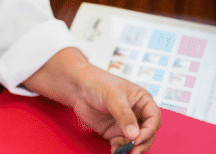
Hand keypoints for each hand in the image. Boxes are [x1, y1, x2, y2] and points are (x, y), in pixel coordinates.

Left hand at [22, 48, 160, 153]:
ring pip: (136, 142)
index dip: (149, 130)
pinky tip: (113, 150)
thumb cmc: (96, 83)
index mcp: (142, 100)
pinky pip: (122, 145)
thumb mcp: (112, 96)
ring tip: (121, 151)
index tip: (138, 138)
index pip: (154, 119)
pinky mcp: (115, 132)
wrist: (76, 87)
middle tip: (132, 150)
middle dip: (141, 144)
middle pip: (147, 134)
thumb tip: (134, 135)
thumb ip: (124, 115)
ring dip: (131, 149)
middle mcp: (137, 114)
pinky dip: (120, 150)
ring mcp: (126, 124)